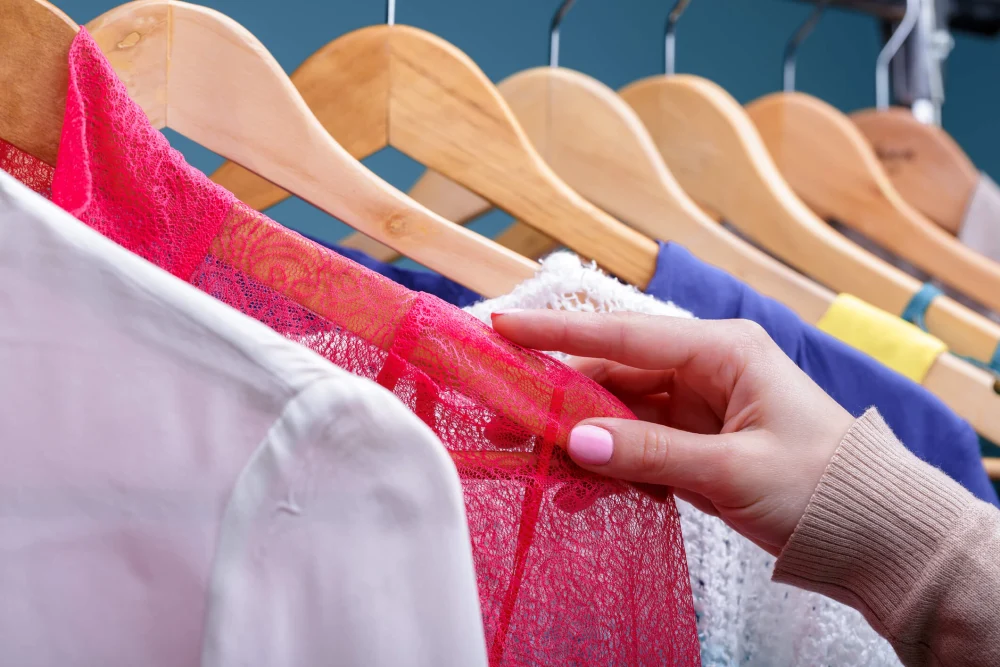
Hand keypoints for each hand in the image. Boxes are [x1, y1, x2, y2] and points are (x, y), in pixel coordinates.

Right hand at [492, 310, 854, 555]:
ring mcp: (698, 410)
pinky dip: (607, 466)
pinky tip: (574, 487)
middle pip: (614, 374)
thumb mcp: (734, 469)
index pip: (625, 335)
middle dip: (559, 396)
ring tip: (527, 455)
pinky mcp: (695, 447)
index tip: (504, 324)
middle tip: (503, 412)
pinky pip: (636, 447)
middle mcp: (705, 370)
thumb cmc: (821, 486)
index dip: (560, 332)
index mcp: (722, 351)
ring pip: (619, 413)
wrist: (873, 532)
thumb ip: (651, 453)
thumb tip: (576, 442)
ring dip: (578, 436)